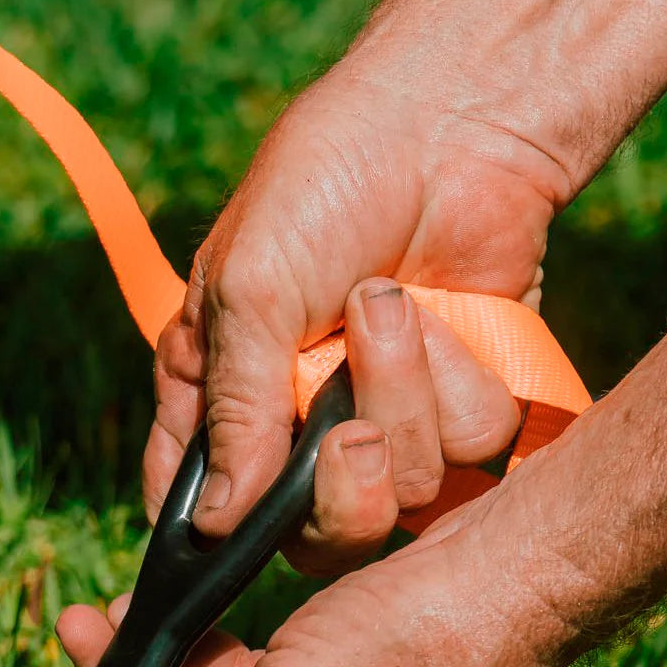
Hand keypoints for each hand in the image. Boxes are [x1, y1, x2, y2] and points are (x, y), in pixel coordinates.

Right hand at [149, 64, 568, 569]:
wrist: (451, 124)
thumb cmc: (320, 189)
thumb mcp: (248, 293)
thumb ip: (235, 415)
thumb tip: (215, 525)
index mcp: (218, 402)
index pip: (194, 508)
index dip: (211, 542)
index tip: (233, 540)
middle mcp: (296, 429)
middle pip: (312, 539)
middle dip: (339, 495)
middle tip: (347, 431)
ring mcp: (382, 423)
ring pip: (401, 493)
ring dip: (402, 396)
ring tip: (389, 307)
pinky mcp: (458, 407)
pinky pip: (472, 449)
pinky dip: (461, 379)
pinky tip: (445, 314)